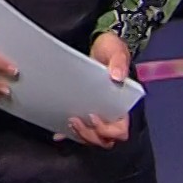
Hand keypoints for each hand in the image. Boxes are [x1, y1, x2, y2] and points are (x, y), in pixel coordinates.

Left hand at [58, 32, 132, 148]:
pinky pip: (80, 129)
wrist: (99, 43)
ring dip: (81, 135)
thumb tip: (117, 77)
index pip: (120, 130)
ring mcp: (100, 114)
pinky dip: (69, 134)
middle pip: (105, 139)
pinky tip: (60, 132)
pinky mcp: (85, 110)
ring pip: (93, 138)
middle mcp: (112, 113)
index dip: (107, 130)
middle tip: (74, 120)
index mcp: (123, 104)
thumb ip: (119, 62)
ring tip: (69, 121)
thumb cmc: (111, 49)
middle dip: (90, 134)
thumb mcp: (116, 51)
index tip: (92, 116)